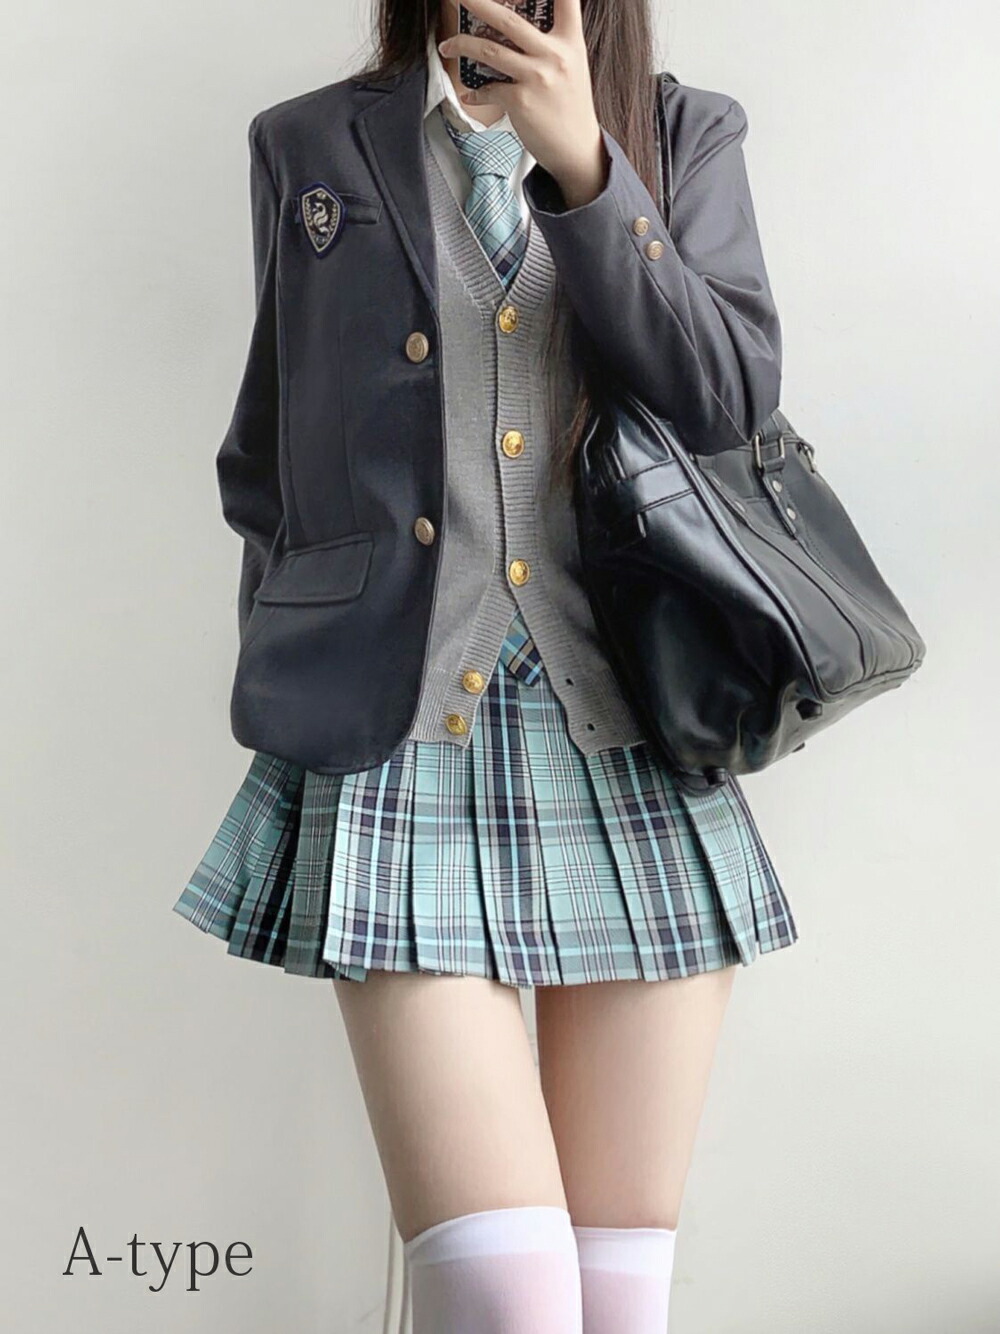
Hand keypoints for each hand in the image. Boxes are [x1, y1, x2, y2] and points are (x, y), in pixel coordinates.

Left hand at [438, 0, 608, 207]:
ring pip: (489, 50)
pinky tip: (469, 92)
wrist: (576, 149)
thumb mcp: (571, 64)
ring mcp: (536, 78)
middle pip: (508, 18)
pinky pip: (488, 89)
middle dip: (476, 2)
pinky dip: (474, 91)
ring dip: (461, 44)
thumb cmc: (570, 106)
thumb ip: (551, 41)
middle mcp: (554, 54)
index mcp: (570, 40)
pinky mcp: (520, 102)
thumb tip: (516, 25)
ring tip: (447, 45)